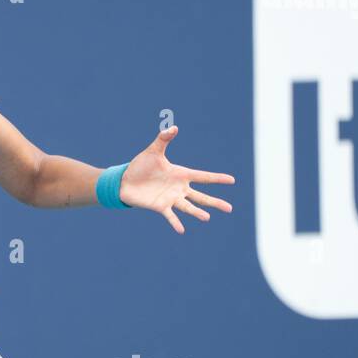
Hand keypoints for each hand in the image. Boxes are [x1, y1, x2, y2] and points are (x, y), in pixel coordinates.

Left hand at [117, 125, 234, 233]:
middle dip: (215, 202)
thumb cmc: (140, 165)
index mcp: (181, 174)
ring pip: (188, 207)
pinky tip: (182, 230)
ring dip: (197, 212)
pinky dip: (175, 223)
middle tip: (230, 208)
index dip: (217, 178)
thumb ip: (163, 139)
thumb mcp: (153, 151)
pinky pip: (170, 216)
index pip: (203, 177)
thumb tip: (174, 127)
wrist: (125, 181)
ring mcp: (171, 199)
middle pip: (201, 196)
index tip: (232, 180)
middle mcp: (179, 188)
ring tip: (206, 218)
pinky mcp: (160, 207)